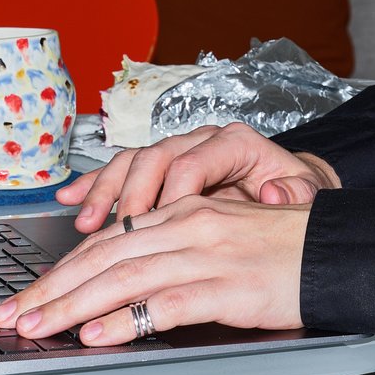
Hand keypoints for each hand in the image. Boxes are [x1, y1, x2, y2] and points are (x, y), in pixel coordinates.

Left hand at [0, 192, 308, 344]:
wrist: (337, 251)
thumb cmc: (279, 254)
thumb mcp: (217, 243)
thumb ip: (170, 259)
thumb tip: (118, 292)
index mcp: (181, 214)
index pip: (106, 241)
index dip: (59, 271)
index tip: (25, 297)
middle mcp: (187, 226)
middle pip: (103, 257)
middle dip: (51, 289)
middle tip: (12, 316)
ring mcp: (206, 254)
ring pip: (123, 277)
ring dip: (72, 305)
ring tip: (39, 327)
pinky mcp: (228, 285)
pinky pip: (166, 302)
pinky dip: (125, 320)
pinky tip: (97, 335)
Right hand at [57, 124, 337, 232]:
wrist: (289, 187)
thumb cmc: (292, 194)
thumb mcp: (305, 195)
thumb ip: (295, 194)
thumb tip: (273, 193)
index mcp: (235, 144)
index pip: (194, 163)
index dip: (170, 196)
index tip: (157, 228)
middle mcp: (200, 141)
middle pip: (152, 160)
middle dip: (124, 198)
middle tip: (104, 233)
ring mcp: (177, 153)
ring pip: (130, 163)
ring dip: (103, 193)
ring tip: (83, 224)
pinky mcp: (161, 171)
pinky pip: (120, 172)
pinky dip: (93, 187)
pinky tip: (69, 201)